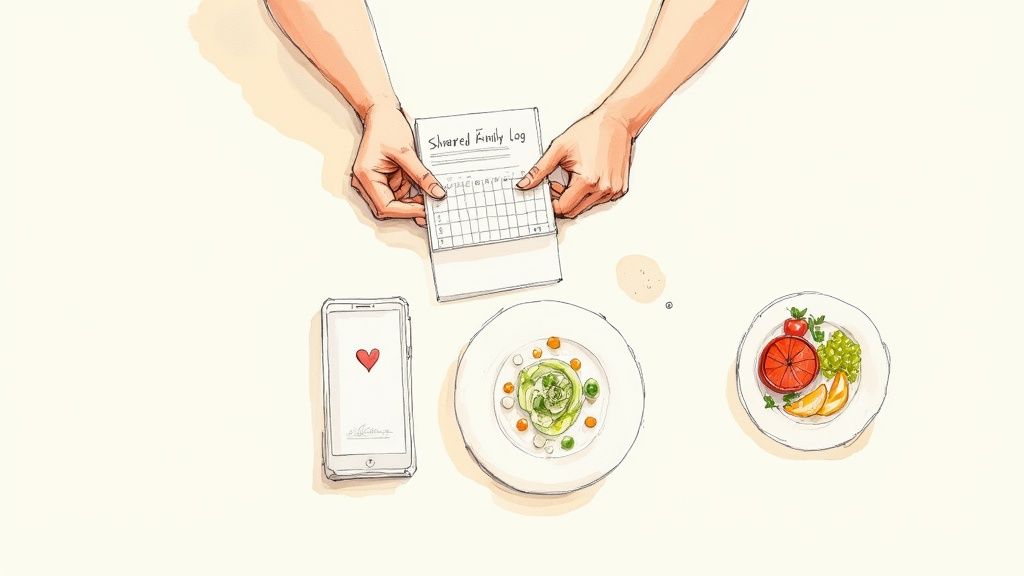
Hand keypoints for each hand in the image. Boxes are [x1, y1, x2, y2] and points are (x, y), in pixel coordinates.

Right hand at [350, 106, 445, 225]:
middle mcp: (366, 182)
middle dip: (409, 208)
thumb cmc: (388, 127)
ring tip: (429, 192)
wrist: (382, 113)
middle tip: (431, 206)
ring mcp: (375, 182)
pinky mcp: (384, 180)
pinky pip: (398, 193)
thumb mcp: (407, 152)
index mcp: (366, 175)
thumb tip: (437, 193)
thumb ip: (422, 175)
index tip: (426, 210)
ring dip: (412, 200)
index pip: (385, 206)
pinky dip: (411, 191)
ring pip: (395, 202)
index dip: (406, 211)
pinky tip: (422, 186)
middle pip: (388, 208)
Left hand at [517, 109, 634, 218]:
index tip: (549, 189)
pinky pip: (598, 200)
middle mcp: (603, 189)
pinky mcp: (619, 189)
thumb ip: (540, 169)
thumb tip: (525, 184)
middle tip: (560, 182)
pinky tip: (587, 176)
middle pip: (574, 211)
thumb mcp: (559, 148)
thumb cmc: (590, 131)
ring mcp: (613, 190)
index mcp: (588, 180)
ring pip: (586, 207)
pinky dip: (589, 193)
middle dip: (562, 200)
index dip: (552, 201)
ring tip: (574, 176)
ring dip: (576, 197)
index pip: (563, 207)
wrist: (615, 122)